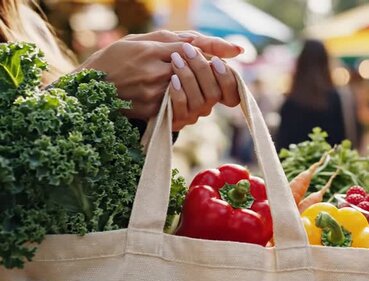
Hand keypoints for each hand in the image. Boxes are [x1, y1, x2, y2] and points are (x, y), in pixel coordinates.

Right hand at [79, 30, 241, 126]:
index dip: (216, 49)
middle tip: (221, 68)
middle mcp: (153, 72)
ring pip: (194, 92)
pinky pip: (181, 109)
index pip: (191, 49)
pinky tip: (188, 98)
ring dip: (204, 89)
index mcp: (150, 50)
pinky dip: (190, 103)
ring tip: (203, 84)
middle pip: (197, 72)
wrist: (88, 90)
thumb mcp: (139, 41)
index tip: (238, 50)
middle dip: (212, 71)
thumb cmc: (116, 60)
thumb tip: (201, 43)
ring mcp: (153, 94)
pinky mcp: (151, 112)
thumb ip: (170, 40)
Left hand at [168, 42, 240, 130]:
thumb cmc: (165, 53)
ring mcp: (191, 113)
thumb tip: (239, 50)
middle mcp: (206, 103)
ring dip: (190, 78)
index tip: (215, 61)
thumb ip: (212, 46)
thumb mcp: (187, 44)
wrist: (134, 69)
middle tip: (189, 51)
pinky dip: (179, 93)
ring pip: (201, 102)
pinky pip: (182, 109)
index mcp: (213, 87)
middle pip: (215, 94)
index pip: (233, 95)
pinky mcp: (174, 119)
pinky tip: (172, 78)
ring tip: (176, 60)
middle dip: (203, 71)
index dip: (228, 81)